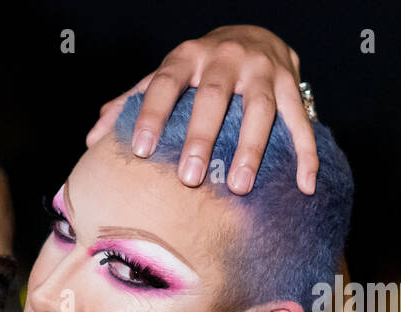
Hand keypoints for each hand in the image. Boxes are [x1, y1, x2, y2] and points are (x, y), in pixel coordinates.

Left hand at [85, 25, 317, 194]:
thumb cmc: (199, 67)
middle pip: (212, 98)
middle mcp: (225, 58)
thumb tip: (93, 136)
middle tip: (189, 177)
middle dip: (201, 138)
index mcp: (187, 57)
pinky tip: (304, 185)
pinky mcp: (292, 84)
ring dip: (250, 148)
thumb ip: (131, 104)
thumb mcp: (165, 76)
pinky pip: (301, 121)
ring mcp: (262, 70)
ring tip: (239, 187)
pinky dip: (306, 154)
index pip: (164, 84)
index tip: (142, 151)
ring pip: (259, 109)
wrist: (255, 34)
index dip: (152, 115)